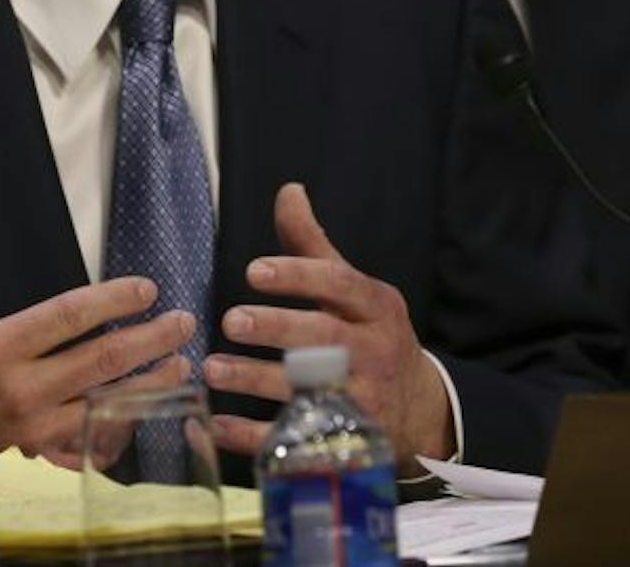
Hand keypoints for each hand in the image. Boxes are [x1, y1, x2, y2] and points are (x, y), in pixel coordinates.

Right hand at [0, 200, 194, 454]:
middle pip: (100, 362)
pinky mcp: (33, 449)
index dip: (113, 301)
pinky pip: (88, 436)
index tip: (146, 289)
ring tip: (182, 366)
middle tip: (184, 323)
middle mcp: (20, 388)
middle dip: (149, 341)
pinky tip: (148, 409)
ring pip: (104, 404)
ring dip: (147, 385)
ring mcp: (30, 424)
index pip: (68, 318)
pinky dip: (121, 422)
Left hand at [204, 183, 453, 463]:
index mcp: (377, 307)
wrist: (417, 410)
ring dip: (256, 382)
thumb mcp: (354, 291)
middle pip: (326, 337)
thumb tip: (288, 191)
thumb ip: (315, 246)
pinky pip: (292, 438)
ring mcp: (362, 400)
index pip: (340, 284)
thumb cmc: (371, 337)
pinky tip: (215, 422)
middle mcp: (374, 352)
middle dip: (278, 328)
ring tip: (212, 369)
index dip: (299, 276)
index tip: (254, 271)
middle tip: (232, 320)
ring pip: (307, 389)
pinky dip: (251, 435)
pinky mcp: (342, 439)